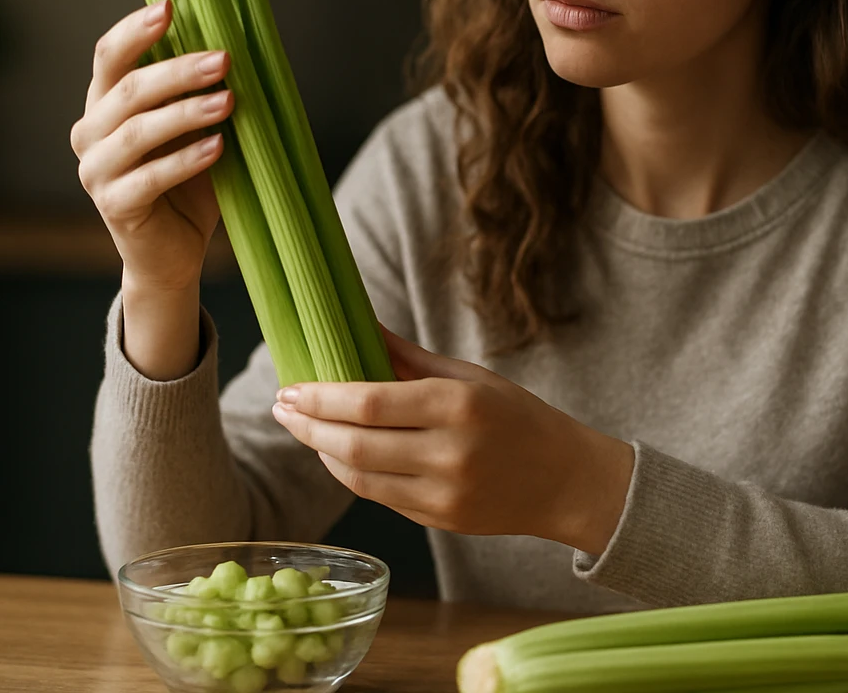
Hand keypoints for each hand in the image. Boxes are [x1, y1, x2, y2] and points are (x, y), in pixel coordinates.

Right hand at [70, 0, 233, 292]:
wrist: (172, 253)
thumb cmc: (185, 184)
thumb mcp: (191, 129)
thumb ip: (194, 93)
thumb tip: (230, 47)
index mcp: (103, 104)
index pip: (108, 56)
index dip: (135, 30)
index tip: (169, 6)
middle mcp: (89, 132)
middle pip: (128, 90)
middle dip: (178, 70)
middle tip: (224, 59)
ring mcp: (95, 171)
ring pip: (137, 131)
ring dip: (186, 112)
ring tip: (229, 101)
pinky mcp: (113, 206)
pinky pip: (150, 177)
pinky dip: (185, 160)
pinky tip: (217, 147)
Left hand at [271, 326, 635, 555]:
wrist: (565, 480)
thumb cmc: (516, 416)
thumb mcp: (468, 376)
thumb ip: (408, 356)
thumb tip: (357, 324)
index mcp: (457, 404)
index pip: (370, 403)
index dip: (321, 397)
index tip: (290, 387)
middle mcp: (449, 453)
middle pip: (354, 444)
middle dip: (308, 425)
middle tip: (282, 406)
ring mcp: (443, 494)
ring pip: (359, 478)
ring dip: (322, 451)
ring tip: (303, 427)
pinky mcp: (439, 521)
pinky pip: (378, 498)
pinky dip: (350, 473)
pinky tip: (337, 452)